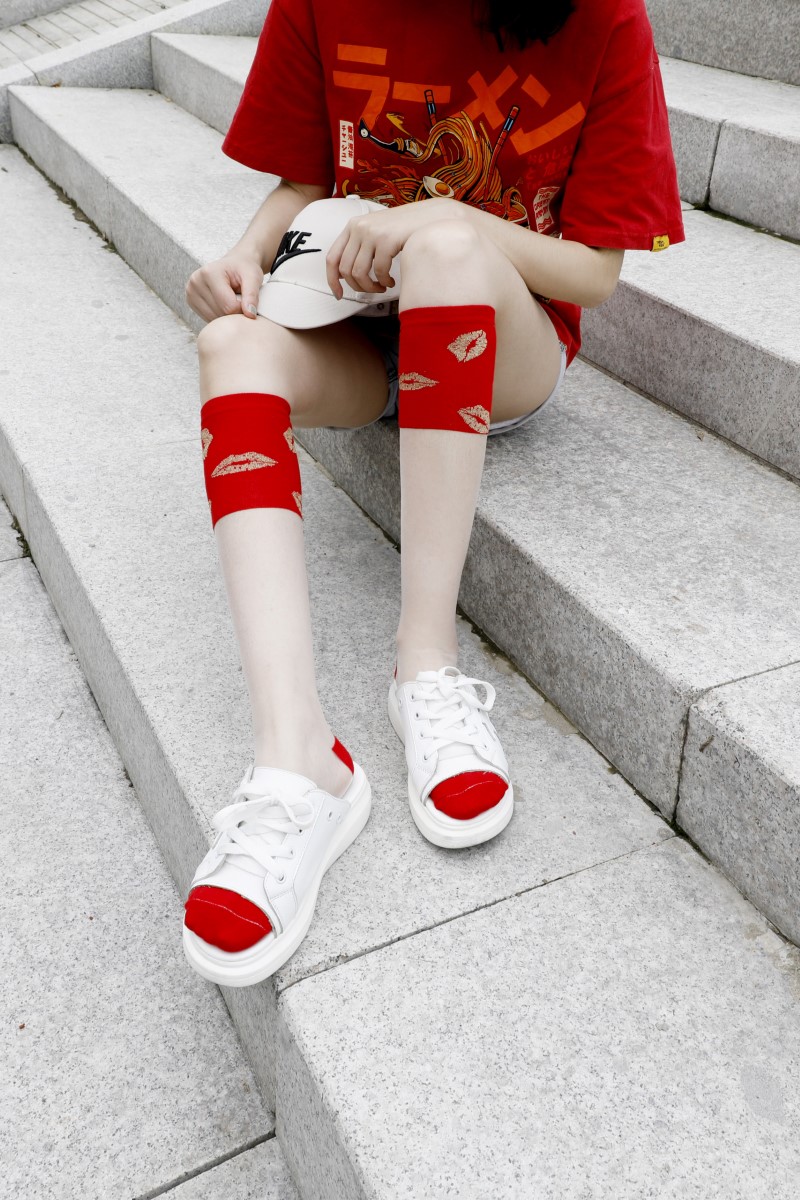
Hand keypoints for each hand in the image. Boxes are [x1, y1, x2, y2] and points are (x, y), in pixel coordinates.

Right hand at [185, 250, 264, 323]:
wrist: (234, 265)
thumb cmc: (243, 269)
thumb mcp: (253, 277)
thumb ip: (252, 295)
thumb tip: (250, 314)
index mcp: (209, 273)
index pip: (229, 306)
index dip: (243, 309)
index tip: (247, 300)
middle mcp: (195, 282)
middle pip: (220, 314)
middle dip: (234, 311)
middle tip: (240, 298)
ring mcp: (190, 292)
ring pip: (214, 319)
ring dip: (227, 314)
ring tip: (231, 299)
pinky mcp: (190, 301)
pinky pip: (208, 318)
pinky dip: (219, 315)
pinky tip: (223, 303)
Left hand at [325, 197, 461, 299]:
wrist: (429, 217)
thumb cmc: (404, 229)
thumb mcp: (376, 232)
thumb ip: (360, 248)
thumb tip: (346, 275)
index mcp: (352, 226)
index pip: (332, 257)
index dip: (332, 280)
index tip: (339, 294)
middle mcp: (359, 227)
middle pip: (345, 270)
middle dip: (357, 287)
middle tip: (371, 290)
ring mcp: (372, 233)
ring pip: (360, 273)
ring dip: (370, 287)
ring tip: (382, 287)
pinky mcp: (386, 240)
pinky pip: (379, 272)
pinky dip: (385, 282)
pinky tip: (391, 280)